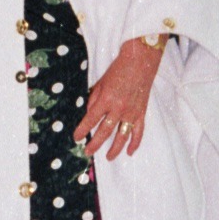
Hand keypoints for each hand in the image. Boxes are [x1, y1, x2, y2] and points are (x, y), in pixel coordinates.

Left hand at [73, 37, 165, 160]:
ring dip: (114, 149)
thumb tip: (89, 114)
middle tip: (88, 152)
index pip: (91, 119)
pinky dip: (135, 143)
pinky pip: (138, 132)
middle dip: (95, 144)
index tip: (76, 137)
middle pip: (105, 132)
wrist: (141, 61)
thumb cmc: (119, 69)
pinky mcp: (141, 113)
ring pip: (122, 136)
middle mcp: (118, 109)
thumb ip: (94, 99)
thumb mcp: (101, 83)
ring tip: (108, 157)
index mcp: (106, 100)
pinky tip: (130, 152)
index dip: (82, 130)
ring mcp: (131, 112)